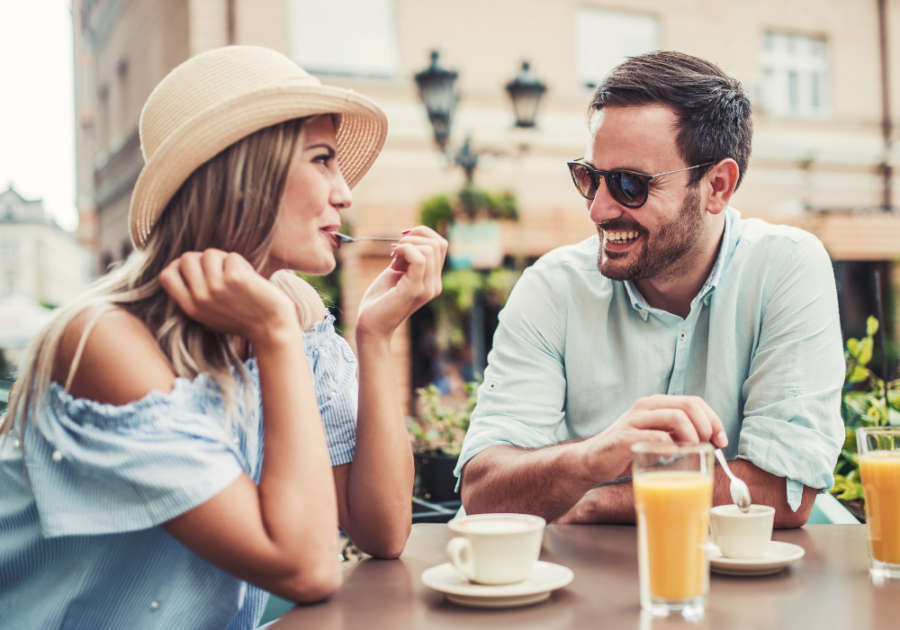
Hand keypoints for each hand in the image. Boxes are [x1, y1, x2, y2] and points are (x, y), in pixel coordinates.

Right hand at [159, 249, 297, 344]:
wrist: (271, 329)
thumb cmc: (243, 320)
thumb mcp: (209, 316)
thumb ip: (195, 296)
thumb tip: (182, 266)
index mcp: (190, 308)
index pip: (165, 276)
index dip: (178, 266)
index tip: (196, 268)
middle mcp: (199, 298)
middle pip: (186, 258)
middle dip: (205, 259)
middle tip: (222, 271)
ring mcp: (216, 287)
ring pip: (209, 254)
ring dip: (225, 260)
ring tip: (237, 275)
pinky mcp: (234, 279)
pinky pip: (231, 256)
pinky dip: (242, 263)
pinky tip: (250, 278)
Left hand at [356, 227, 447, 338]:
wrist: (371, 325)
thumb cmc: (381, 298)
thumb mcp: (398, 272)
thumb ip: (408, 257)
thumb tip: (410, 236)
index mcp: (433, 279)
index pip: (441, 244)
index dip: (422, 234)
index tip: (401, 242)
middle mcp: (435, 284)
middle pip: (438, 243)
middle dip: (414, 237)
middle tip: (395, 251)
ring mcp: (427, 288)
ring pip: (430, 249)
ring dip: (407, 244)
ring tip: (393, 257)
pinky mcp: (414, 290)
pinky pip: (420, 260)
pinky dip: (405, 250)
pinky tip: (393, 258)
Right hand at [582, 395, 728, 481]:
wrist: (593, 460)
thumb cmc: (628, 450)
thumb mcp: (656, 437)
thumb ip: (676, 434)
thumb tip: (710, 442)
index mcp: (656, 404)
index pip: (694, 402)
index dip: (713, 419)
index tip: (721, 440)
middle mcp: (646, 406)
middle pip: (688, 405)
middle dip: (706, 426)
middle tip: (710, 445)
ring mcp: (635, 419)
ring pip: (676, 417)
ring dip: (692, 436)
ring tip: (692, 451)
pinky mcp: (626, 437)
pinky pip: (658, 437)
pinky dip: (672, 449)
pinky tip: (671, 460)